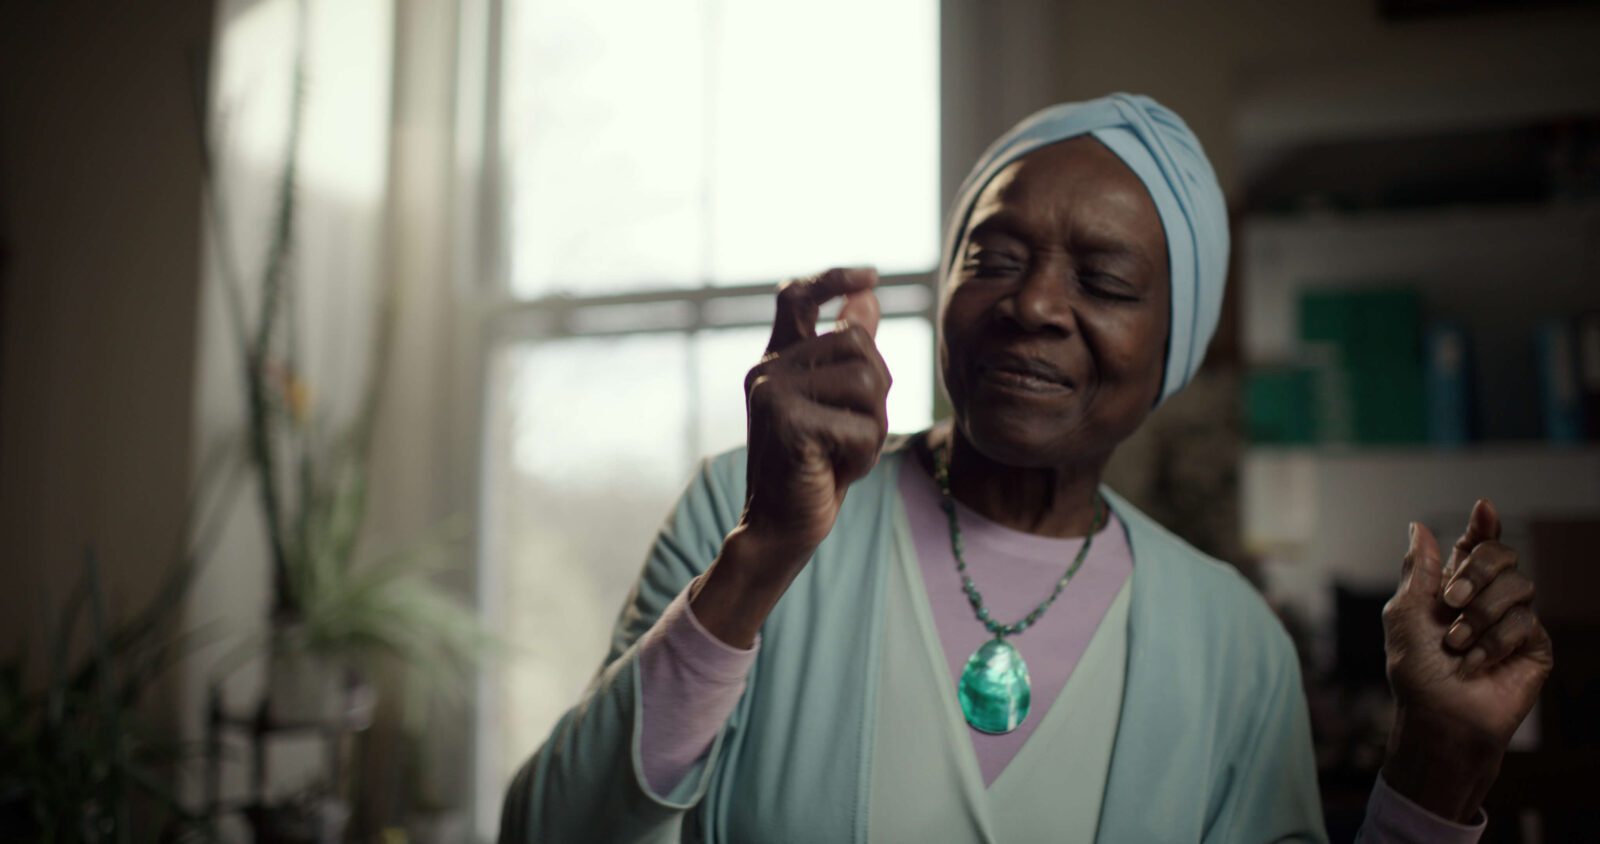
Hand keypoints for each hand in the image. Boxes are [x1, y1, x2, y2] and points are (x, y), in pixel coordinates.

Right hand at [739, 267, 890, 564]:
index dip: (833, 278)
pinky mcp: (787, 423)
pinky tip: (838, 472)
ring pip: (867, 382)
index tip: (871, 277)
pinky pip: (861, 427)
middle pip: (859, 344)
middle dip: (877, 392)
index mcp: (777, 360)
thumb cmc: (814, 468)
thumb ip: (849, 355)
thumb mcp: (838, 407)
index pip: (796, 296)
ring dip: (873, 426)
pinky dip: (863, 456)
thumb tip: (867, 298)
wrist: (779, 528)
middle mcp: (769, 369)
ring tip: (846, 451)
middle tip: (854, 432)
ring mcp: (773, 393)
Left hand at [1380, 499, 1554, 821]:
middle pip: (1501, 555)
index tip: (1484, 508)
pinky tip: (1477, 664)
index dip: (1483, 526)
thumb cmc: (1416, 669)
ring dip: (1480, 615)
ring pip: (1518, 586)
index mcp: (1453, 587)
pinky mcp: (1535, 646)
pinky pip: (1527, 622)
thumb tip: (1420, 527)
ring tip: (1457, 645)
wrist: (1440, 716)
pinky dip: (1494, 642)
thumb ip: (1420, 569)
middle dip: (1476, 572)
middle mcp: (1486, 599)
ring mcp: (1513, 620)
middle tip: (1451, 600)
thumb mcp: (1406, 613)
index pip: (1475, 547)